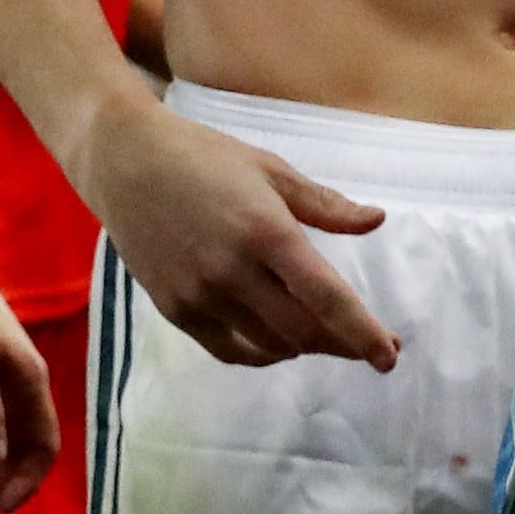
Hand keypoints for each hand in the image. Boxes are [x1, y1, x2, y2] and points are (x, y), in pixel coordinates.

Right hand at [74, 96, 398, 371]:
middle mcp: (234, 271)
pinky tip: (276, 342)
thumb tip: (377, 221)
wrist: (125, 162)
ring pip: (268, 347)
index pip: (326, 296)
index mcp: (266, 230)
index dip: (362, 332)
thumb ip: (325, 204)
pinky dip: (261, 354)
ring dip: (303, 346)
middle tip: (363, 343)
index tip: (389, 357)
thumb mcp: (270, 169)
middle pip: (302, 332)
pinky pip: (230, 351)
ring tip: (320, 335)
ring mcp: (201, 295)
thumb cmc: (203, 156)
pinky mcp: (175, 309)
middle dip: (340, 343)